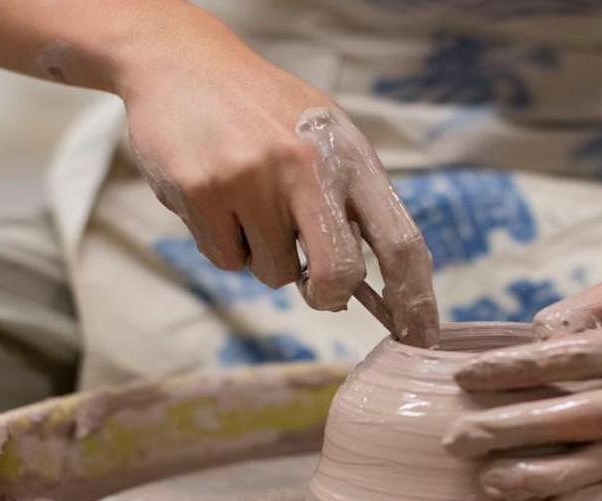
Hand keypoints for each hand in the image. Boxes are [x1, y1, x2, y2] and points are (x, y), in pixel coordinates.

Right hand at [118, 21, 438, 345]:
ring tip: (249, 201)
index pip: (402, 241)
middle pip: (339, 275)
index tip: (420, 337)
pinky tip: (216, 197)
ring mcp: (254, 179)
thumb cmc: (264, 109)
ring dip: (264, 255)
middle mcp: (309, 167)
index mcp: (351, 155)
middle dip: (327, 295)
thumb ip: (350, 201)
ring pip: (273, 273)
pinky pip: (226, 259)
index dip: (416, 299)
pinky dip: (225, 243)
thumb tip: (368, 287)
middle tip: (315, 288)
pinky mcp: (204, 191)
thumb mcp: (325, 138)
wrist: (182, 61)